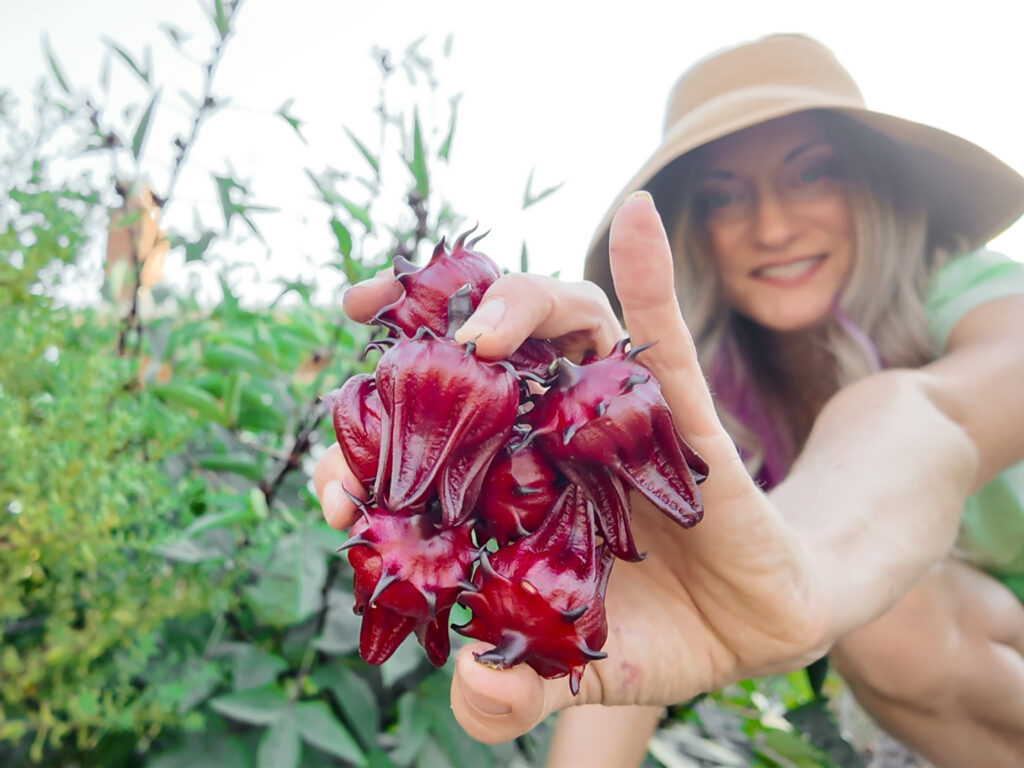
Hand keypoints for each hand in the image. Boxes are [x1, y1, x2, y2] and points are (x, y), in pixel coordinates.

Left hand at [315, 192, 827, 742]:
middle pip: (478, 363)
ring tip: (479, 331)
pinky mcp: (682, 409)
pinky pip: (665, 332)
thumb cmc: (655, 634)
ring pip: (560, 324)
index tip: (334, 493)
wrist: (752, 626)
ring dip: (516, 305)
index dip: (371, 460)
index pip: (426, 451)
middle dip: (420, 346)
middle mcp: (551, 433)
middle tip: (369, 332)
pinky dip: (650, 274)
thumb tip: (471, 693)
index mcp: (508, 486)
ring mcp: (613, 411)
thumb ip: (520, 686)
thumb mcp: (578, 669)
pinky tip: (641, 216)